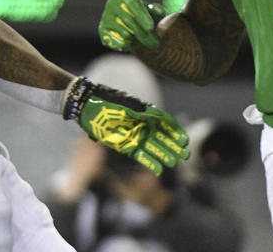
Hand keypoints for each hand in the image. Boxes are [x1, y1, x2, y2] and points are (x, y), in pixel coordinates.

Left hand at [68, 79, 189, 174]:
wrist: (87, 106)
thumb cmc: (108, 103)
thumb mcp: (125, 105)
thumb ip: (141, 113)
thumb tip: (156, 117)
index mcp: (145, 112)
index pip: (164, 123)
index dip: (175, 131)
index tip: (184, 140)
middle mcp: (142, 125)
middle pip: (161, 137)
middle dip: (173, 146)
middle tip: (185, 155)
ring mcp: (134, 136)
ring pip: (153, 147)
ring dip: (164, 155)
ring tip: (174, 162)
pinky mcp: (125, 146)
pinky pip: (140, 156)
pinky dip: (149, 162)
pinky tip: (159, 170)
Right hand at [98, 0, 163, 50]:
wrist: (129, 22)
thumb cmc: (144, 15)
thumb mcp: (153, 11)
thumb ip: (157, 11)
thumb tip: (157, 11)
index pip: (133, 4)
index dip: (142, 17)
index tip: (150, 28)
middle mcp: (112, 3)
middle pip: (128, 21)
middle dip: (143, 34)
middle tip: (155, 44)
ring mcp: (105, 16)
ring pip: (124, 33)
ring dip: (137, 40)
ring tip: (144, 41)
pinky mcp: (102, 29)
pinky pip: (115, 41)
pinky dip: (126, 46)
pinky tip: (132, 44)